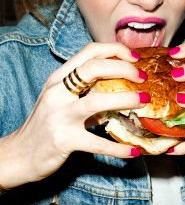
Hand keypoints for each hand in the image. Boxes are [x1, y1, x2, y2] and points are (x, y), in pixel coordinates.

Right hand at [1, 43, 148, 187]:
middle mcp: (58, 93)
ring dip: (126, 99)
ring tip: (145, 101)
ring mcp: (60, 116)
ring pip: (97, 100)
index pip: (89, 52)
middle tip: (143, 78)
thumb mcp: (59, 100)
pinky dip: (118, 148)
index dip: (116, 50)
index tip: (135, 59)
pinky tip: (133, 151)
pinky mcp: (64, 140)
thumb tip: (117, 87)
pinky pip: (97, 143)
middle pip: (95, 68)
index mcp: (58, 79)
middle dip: (124, 68)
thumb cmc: (44, 126)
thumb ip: (82, 90)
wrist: (20, 154)